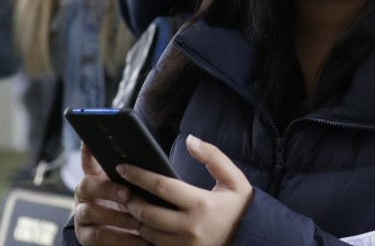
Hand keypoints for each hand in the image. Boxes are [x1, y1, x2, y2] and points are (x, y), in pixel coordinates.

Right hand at [73, 143, 144, 245]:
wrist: (129, 234)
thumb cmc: (137, 203)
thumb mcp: (137, 187)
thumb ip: (137, 176)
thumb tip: (156, 164)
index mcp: (97, 177)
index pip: (89, 160)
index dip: (88, 150)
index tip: (90, 140)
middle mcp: (85, 194)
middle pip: (87, 185)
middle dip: (108, 189)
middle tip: (128, 193)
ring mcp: (82, 214)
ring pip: (91, 212)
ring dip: (116, 216)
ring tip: (138, 220)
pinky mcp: (84, 235)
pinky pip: (98, 236)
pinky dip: (119, 238)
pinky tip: (138, 238)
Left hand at [120, 134, 252, 245]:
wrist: (252, 237)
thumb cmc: (241, 206)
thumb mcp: (234, 178)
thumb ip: (213, 156)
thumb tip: (190, 139)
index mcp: (202, 204)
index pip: (162, 187)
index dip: (139, 176)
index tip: (123, 168)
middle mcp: (190, 227)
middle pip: (148, 213)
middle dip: (131, 199)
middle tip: (123, 189)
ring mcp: (184, 245)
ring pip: (147, 232)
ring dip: (137, 218)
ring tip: (133, 205)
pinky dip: (146, 235)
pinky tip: (144, 223)